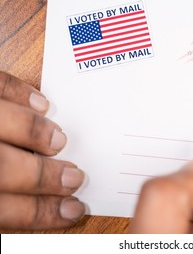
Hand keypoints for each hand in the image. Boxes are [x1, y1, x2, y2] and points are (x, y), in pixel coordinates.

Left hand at [0, 72, 84, 229]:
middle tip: (74, 177)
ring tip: (59, 140)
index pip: (3, 209)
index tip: (71, 211)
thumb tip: (43, 202)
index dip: (41, 213)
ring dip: (34, 133)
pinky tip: (40, 103)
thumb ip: (2, 203)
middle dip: (45, 176)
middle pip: (4, 168)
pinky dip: (17, 90)